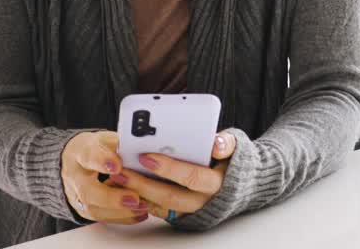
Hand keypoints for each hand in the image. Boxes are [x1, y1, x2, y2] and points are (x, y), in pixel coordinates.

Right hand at [60, 131, 149, 224]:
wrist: (72, 163)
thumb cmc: (95, 149)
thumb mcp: (106, 139)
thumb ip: (121, 145)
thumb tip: (143, 150)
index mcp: (80, 152)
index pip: (89, 155)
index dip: (102, 161)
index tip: (117, 165)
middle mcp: (75, 176)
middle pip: (88, 191)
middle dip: (112, 197)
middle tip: (134, 198)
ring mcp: (77, 196)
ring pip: (95, 209)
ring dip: (121, 211)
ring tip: (144, 207)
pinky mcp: (84, 210)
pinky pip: (103, 218)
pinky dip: (123, 217)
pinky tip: (140, 213)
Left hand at [108, 130, 238, 221]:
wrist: (240, 186)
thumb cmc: (230, 162)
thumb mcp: (236, 148)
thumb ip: (226, 143)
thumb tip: (216, 143)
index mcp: (216, 183)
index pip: (190, 176)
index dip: (168, 168)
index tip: (146, 156)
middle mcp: (204, 201)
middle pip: (170, 195)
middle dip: (143, 183)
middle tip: (122, 170)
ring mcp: (192, 211)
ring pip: (162, 206)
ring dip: (138, 193)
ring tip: (119, 178)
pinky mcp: (182, 216)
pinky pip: (160, 211)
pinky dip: (143, 201)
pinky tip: (127, 189)